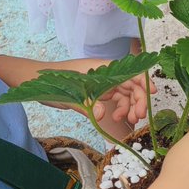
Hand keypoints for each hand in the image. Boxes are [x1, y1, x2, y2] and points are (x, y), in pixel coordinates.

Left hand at [38, 58, 155, 128]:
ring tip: (128, 121)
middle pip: (131, 85)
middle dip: (138, 100)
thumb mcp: (69, 95)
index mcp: (102, 68)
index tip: (151, 94)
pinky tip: (115, 118)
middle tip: (137, 117)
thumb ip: (87, 104)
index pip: (130, 71)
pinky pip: (116, 101)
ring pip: (126, 95)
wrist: (37, 83)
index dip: (143, 81)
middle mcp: (107, 75)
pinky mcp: (99, 94)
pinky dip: (120, 110)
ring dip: (130, 107)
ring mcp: (103, 84)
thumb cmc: (52, 83)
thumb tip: (103, 115)